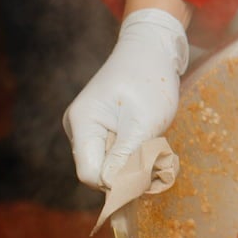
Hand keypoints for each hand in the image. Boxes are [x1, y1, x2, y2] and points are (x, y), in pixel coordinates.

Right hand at [63, 9, 189, 189]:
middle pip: (99, 171)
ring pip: (108, 163)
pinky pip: (114, 152)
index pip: (90, 174)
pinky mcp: (101, 127)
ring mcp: (88, 127)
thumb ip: (127, 158)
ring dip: (134, 161)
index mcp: (83, 124)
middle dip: (127, 172)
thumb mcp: (144, 123)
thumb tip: (115, 190)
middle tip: (158, 158)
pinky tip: (150, 138)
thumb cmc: (150, 80)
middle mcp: (79, 128)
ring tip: (156, 142)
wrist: (152, 47)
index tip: (146, 176)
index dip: (116, 183)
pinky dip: (134, 152)